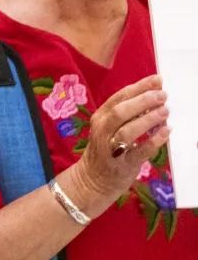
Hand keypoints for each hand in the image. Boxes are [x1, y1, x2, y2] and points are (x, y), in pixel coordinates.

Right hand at [68, 75, 169, 214]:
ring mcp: (111, 149)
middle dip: (143, 101)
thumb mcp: (108, 128)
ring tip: (165, 111)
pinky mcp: (123, 165)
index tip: (157, 80)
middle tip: (163, 95)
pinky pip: (139, 151)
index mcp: (100, 118)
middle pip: (121, 112)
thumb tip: (152, 97)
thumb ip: (125, 114)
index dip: (139, 87)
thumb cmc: (105, 150)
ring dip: (148, 120)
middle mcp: (102, 131)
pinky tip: (166, 132)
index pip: (118, 98)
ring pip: (128, 131)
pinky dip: (153, 141)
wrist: (93, 180)